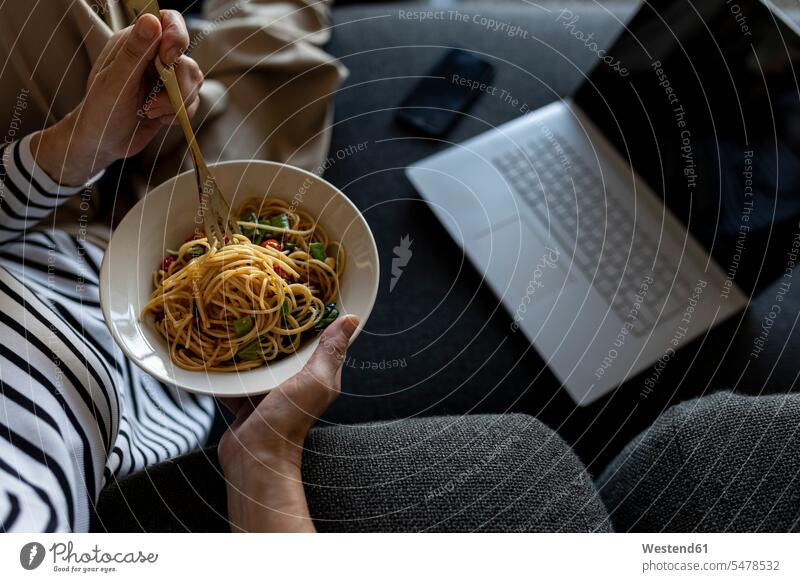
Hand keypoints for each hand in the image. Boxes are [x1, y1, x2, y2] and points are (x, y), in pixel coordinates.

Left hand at [31, 11, 202, 185]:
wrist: (103, 143)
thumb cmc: (101, 111)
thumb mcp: (115, 81)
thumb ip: (134, 51)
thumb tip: (151, 19)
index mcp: (135, 43)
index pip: (168, 22)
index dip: (176, 37)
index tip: (168, 59)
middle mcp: (153, 56)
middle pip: (187, 60)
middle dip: (177, 88)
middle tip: (151, 104)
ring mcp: (165, 78)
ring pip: (194, 83)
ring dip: (175, 104)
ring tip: (149, 112)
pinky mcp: (173, 98)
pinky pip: (192, 102)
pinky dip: (178, 115)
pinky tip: (158, 119)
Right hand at [218, 315, 359, 531]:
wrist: (255, 458)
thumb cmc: (289, 420)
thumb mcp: (315, 380)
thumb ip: (330, 351)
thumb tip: (351, 319)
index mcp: (318, 375)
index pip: (321, 341)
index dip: (315, 319)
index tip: (303, 293)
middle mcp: (295, 382)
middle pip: (286, 349)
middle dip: (276, 329)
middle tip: (262, 300)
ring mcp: (269, 392)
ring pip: (258, 361)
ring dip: (248, 346)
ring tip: (236, 318)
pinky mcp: (245, 400)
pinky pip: (236, 379)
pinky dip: (227, 367)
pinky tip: (216, 349)